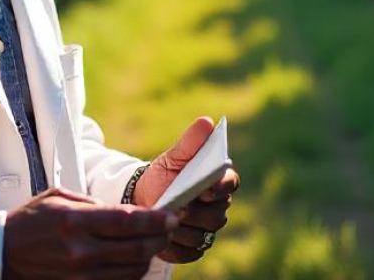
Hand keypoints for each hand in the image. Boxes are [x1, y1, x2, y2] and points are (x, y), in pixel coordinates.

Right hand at [2, 187, 177, 279]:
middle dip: (160, 237)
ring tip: (151, 243)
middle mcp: (80, 252)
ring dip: (148, 257)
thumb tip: (133, 212)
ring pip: (133, 271)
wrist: (2, 255)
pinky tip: (133, 261)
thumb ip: (96, 204)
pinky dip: (131, 273)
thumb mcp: (60, 198)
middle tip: (168, 228)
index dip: (157, 219)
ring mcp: (80, 277)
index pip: (129, 221)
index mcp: (75, 222)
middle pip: (138, 248)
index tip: (172, 215)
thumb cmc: (31, 221)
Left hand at [132, 116, 241, 263]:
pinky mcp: (194, 249)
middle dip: (197, 212)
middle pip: (217, 215)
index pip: (230, 183)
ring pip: (203, 234)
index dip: (221, 187)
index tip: (206, 186)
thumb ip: (190, 142)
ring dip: (183, 229)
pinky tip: (164, 238)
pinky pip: (191, 252)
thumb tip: (206, 121)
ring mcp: (208, 230)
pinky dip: (177, 247)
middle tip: (179, 208)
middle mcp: (218, 208)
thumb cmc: (163, 175)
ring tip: (166, 221)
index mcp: (218, 183)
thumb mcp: (173, 157)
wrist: (143, 199)